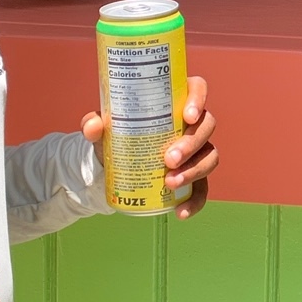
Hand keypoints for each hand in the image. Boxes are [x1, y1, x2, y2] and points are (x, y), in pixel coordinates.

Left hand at [81, 75, 219, 219]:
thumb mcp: (105, 127)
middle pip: (206, 125)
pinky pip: (203, 188)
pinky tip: (180, 212)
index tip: (186, 116)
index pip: (197, 89)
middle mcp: (191, 125)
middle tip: (168, 159)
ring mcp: (197, 151)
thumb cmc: (117, 134)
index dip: (198, 98)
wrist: (115, 164)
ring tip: (169, 183)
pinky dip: (195, 201)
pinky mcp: (195, 176)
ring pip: (210, 156)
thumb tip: (92, 127)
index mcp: (175, 102)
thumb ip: (94, 123)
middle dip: (191, 143)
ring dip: (194, 171)